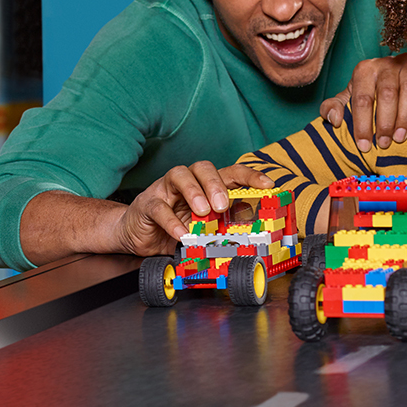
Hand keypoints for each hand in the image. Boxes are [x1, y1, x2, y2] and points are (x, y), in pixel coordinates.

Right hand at [115, 162, 274, 255]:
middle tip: (222, 205)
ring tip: (202, 212)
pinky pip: (159, 206)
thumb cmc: (175, 229)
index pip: (230, 173)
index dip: (250, 176)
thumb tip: (250, 238)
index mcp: (205, 186)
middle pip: (203, 167)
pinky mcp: (147, 204)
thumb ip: (222, 229)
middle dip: (216, 183)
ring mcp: (165, 190)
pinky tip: (181, 233)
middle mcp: (186, 182)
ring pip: (179, 175)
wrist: (138, 236)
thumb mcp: (203, 230)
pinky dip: (171, 221)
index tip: (268, 185)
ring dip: (194, 192)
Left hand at [320, 52, 406, 152]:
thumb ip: (332, 107)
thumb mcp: (347, 98)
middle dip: (384, 122)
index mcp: (363, 70)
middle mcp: (384, 64)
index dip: (362, 124)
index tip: (364, 145)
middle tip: (384, 143)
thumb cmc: (366, 91)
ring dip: (404, 116)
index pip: (362, 99)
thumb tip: (334, 120)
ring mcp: (405, 65)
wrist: (388, 75)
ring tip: (400, 138)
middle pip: (386, 94)